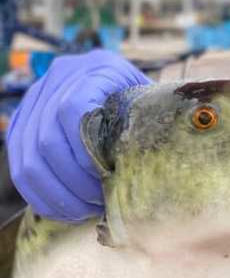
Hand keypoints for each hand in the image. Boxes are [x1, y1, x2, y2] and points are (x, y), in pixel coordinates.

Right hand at [6, 50, 150, 221]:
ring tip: (87, 209)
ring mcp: (37, 100)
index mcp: (97, 68)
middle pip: (47, 139)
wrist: (130, 92)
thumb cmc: (150, 106)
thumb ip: (148, 123)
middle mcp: (60, 78)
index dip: (85, 151)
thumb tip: (161, 158)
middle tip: (100, 200)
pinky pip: (20, 167)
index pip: (72, 110)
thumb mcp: (155, 106)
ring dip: (58, 193)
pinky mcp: (23, 124)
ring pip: (28, 159)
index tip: (109, 176)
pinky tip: (68, 209)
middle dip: (74, 181)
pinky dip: (42, 195)